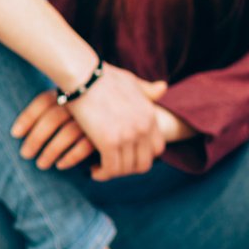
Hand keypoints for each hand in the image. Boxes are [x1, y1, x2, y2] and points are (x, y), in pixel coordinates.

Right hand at [11, 87, 188, 169]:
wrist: (84, 75)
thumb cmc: (103, 76)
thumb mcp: (132, 81)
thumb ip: (148, 90)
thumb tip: (164, 87)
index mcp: (150, 115)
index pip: (157, 148)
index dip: (143, 156)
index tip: (128, 156)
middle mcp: (143, 128)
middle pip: (144, 163)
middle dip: (129, 168)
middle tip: (114, 166)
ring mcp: (128, 136)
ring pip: (126, 168)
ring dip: (113, 172)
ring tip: (101, 168)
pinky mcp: (109, 141)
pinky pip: (111, 168)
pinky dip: (102, 173)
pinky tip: (93, 170)